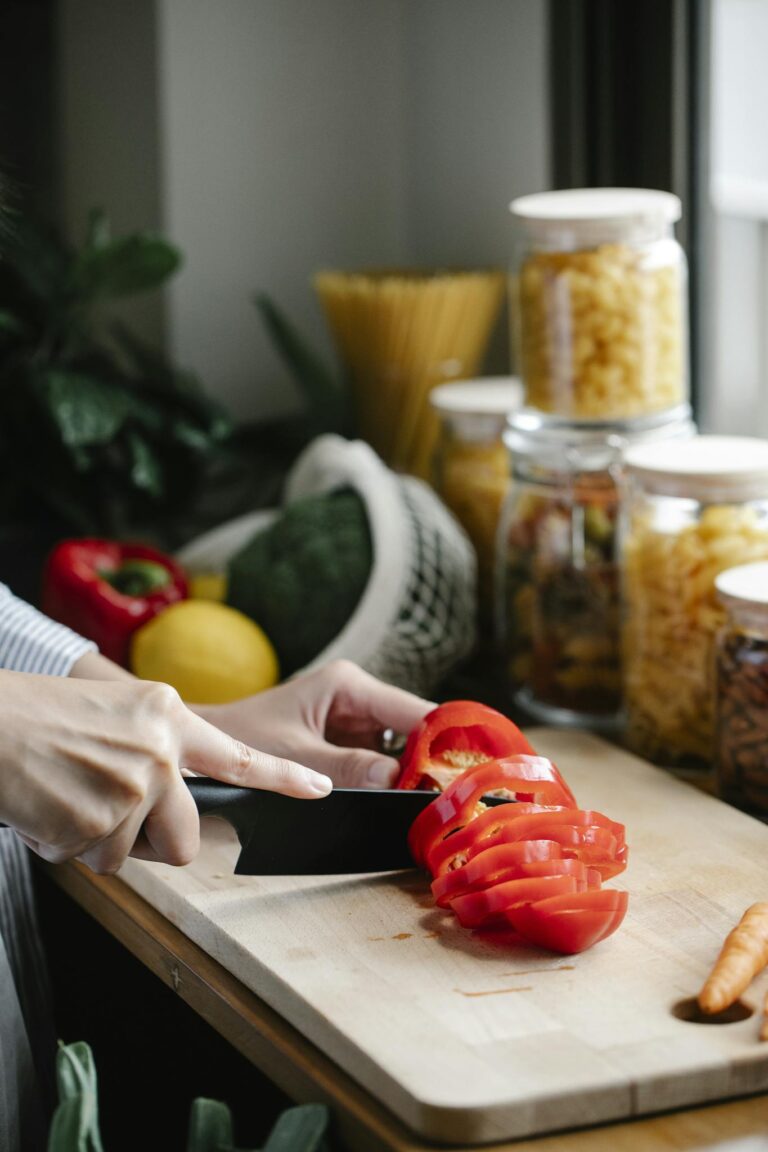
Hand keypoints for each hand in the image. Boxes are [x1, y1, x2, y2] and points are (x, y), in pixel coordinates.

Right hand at [0, 672, 331, 873]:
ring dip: (98, 841)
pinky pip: (95, 861)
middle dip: (153, 842)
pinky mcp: (102, 820)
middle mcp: (161, 750)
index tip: (321, 788)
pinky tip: (48, 808)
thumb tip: (167, 798)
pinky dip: (68, 846)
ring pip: (133, 854)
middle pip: (187, 836)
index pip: (237, 755)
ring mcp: (135, 786)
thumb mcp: (113, 712)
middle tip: (109, 817)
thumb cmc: (37, 718)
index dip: (283, 777)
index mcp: (167, 715)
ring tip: (66, 797)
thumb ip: (153, 748)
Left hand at [195, 660, 433, 788]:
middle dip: (433, 762)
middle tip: (455, 799)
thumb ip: (345, 768)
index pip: (414, 711)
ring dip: (416, 775)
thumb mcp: (293, 756)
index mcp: (347, 685)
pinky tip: (409, 804)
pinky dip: (394, 783)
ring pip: (403, 749)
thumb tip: (397, 781)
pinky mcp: (346, 744)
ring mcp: (354, 721)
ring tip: (437, 806)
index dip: (444, 741)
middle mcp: (357, 697)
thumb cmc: (238, 739)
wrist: (201, 748)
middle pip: (415, 731)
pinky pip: (382, 762)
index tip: (467, 774)